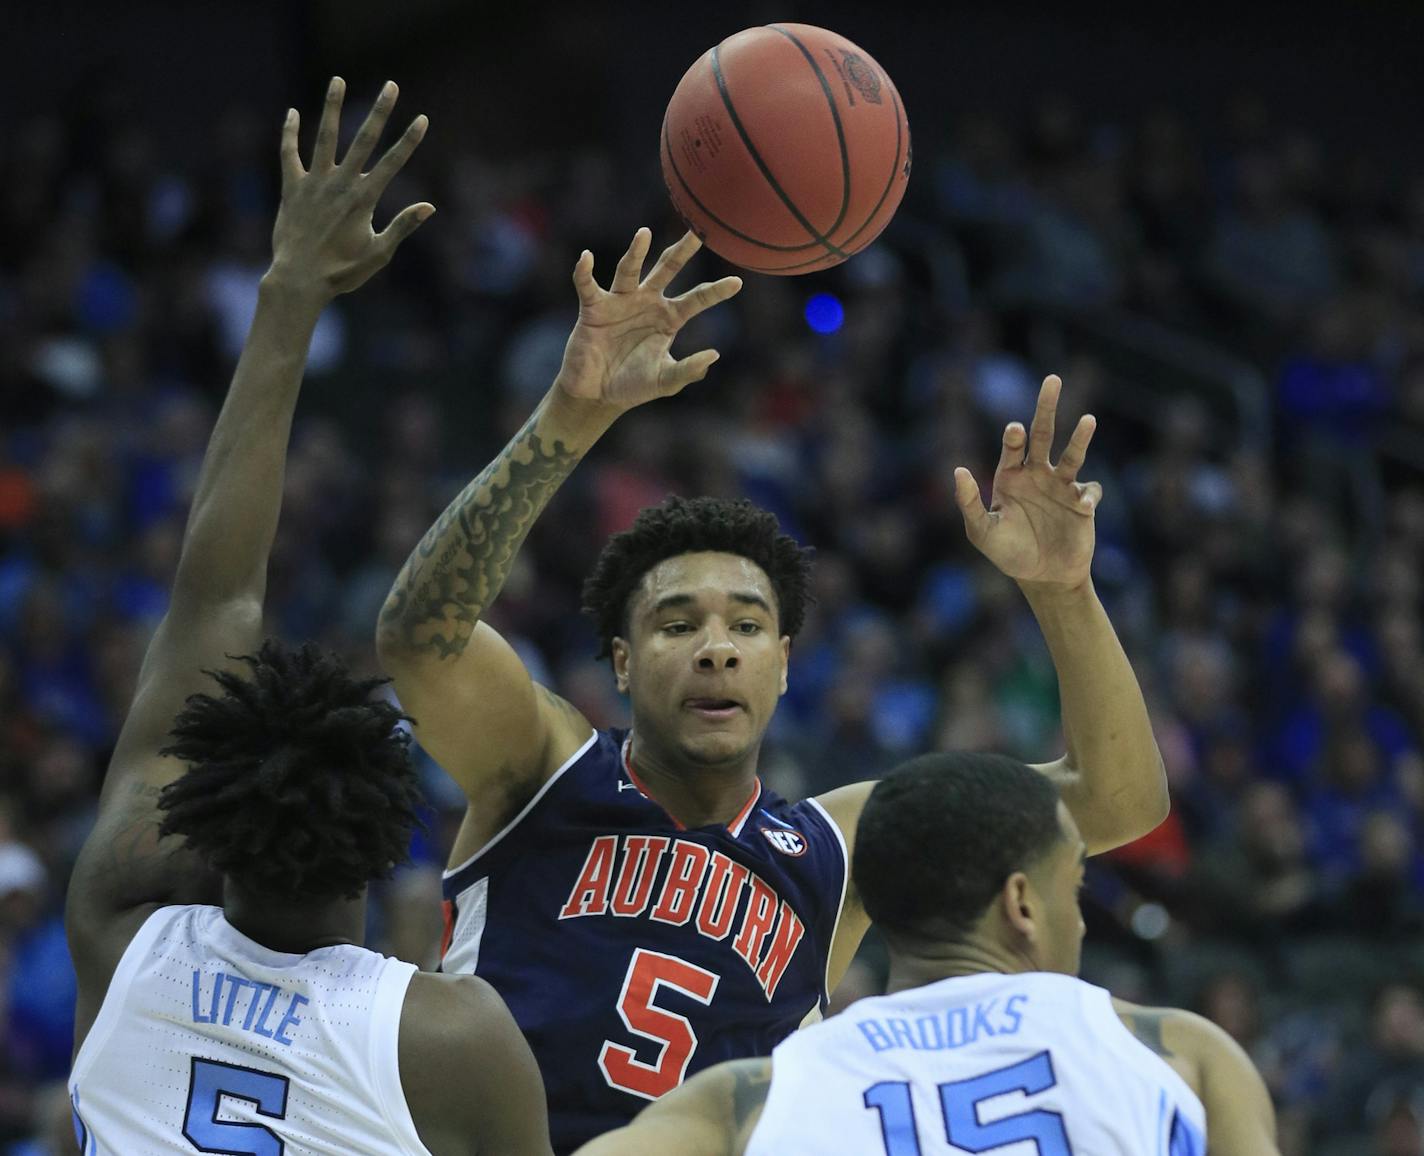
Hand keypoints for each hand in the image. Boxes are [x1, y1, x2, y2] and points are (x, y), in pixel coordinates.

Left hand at [266, 77, 433, 300]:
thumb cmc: (342, 272)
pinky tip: (291, 112)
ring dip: (332, 107)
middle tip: (391, 86)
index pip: (393, 163)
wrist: (299, 280)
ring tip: (337, 80)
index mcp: (364, 199)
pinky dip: (289, 133)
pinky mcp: (291, 188)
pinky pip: (289, 153)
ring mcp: (314, 183)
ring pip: (325, 136)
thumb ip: (402, 226)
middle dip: (380, 111)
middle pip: (364, 140)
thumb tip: (429, 207)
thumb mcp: (379, 253)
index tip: (422, 118)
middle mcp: (340, 184)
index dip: (409, 140)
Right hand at [554, 228, 742, 410]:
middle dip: (682, 252)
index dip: (716, 292)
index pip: (696, 299)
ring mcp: (621, 302)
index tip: (737, 282)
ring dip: (636, 252)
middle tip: (698, 233)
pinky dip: (584, 272)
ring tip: (644, 233)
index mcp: (669, 318)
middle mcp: (647, 303)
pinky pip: (588, 285)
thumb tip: (714, 355)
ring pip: (629, 270)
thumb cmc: (633, 386)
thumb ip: (688, 370)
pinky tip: (587, 258)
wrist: (597, 395)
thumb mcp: (665, 381)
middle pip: (667, 269)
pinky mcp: (594, 308)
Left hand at [953, 375, 1101, 589]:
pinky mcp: (1083, 502)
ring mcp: (1062, 486)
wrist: (1042, 577)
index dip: (1014, 436)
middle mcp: (1037, 474)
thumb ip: (968, 502)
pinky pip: (1089, 490)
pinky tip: (1081, 506)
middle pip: (1043, 434)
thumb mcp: (982, 531)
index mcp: (1010, 476)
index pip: (1013, 446)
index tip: (1015, 429)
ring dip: (1080, 438)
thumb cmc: (1008, 553)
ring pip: (1073, 455)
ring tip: (1088, 420)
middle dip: (1046, 407)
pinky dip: (1088, 494)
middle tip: (1052, 380)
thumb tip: (958, 469)